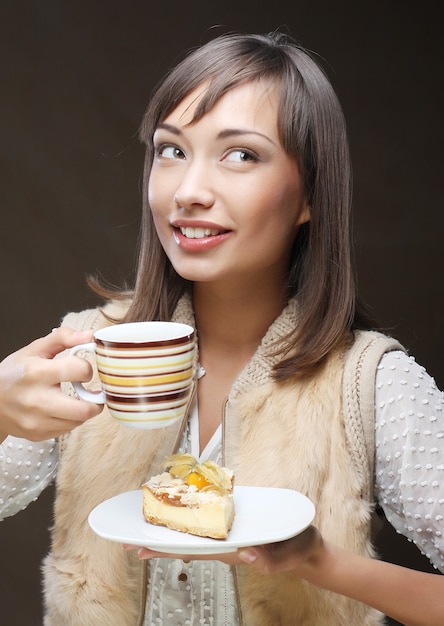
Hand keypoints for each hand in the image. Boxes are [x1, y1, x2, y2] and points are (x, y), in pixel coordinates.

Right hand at [0, 327, 102, 440]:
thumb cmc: (14, 373)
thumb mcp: (34, 349)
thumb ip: (63, 338)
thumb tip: (90, 336)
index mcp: (37, 373)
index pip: (80, 370)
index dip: (86, 368)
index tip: (82, 369)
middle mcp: (37, 400)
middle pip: (85, 408)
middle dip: (96, 399)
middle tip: (93, 392)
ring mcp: (37, 421)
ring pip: (79, 421)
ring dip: (84, 409)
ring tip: (76, 399)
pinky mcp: (38, 435)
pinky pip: (68, 429)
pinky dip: (71, 419)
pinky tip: (63, 409)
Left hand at [123, 526, 321, 568]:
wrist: (308, 548)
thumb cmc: (298, 550)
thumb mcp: (289, 554)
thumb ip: (272, 559)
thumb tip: (247, 555)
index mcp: (231, 551)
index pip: (190, 550)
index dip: (164, 548)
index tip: (137, 547)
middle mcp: (225, 544)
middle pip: (185, 542)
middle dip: (158, 539)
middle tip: (127, 537)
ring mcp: (230, 535)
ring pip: (194, 533)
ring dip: (170, 528)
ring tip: (145, 523)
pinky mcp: (237, 525)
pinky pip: (208, 522)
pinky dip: (191, 517)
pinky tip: (181, 512)